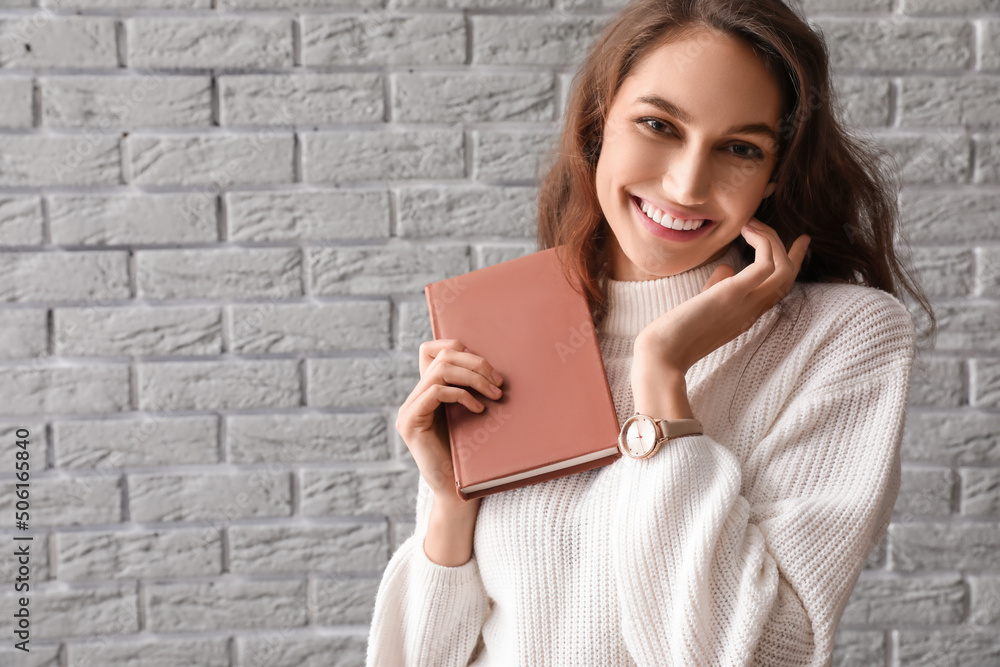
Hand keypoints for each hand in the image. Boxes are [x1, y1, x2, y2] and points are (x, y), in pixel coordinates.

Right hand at [395, 339, 503, 506]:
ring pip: (440, 369)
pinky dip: (461, 395)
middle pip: (441, 355)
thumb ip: (473, 391)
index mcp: (428, 393)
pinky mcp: (410, 423)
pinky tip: (479, 409)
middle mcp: (414, 398)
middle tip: (499, 382)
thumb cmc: (473, 457)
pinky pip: (436, 392)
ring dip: (473, 377)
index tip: (487, 367)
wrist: (459, 494)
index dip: (458, 346)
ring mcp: (409, 410)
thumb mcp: (474, 416)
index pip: (431, 349)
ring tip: (494, 394)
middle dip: (476, 363)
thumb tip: (496, 366)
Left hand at [634, 218, 810, 375]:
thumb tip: (725, 267)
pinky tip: (745, 230)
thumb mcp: (703, 306)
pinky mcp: (733, 294)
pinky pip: (765, 265)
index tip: (800, 241)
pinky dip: (763, 243)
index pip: (780, 288)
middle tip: (764, 224)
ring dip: (772, 240)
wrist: (662, 355)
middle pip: (788, 277)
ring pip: (784, 269)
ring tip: (750, 224)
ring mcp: (746, 303)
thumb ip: (718, 288)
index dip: (792, 263)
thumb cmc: (675, 334)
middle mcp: (752, 311)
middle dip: (788, 247)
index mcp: (746, 314)